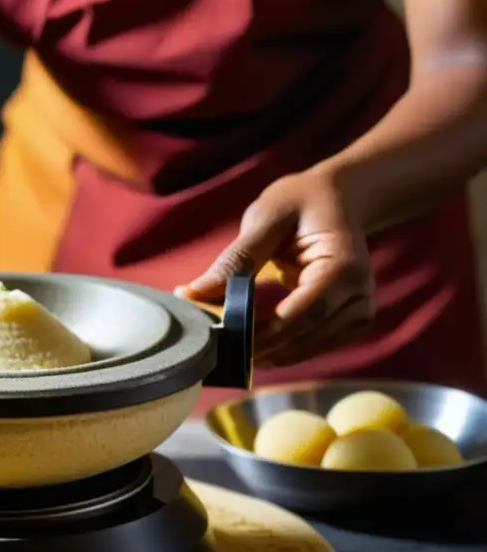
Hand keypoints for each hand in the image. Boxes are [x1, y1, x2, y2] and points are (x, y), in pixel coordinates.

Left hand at [175, 167, 375, 366]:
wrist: (337, 199)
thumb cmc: (299, 203)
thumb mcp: (265, 220)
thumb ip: (235, 259)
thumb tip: (191, 294)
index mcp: (344, 267)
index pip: (301, 314)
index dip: (261, 333)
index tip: (222, 339)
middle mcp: (359, 295)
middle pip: (302, 337)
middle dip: (257, 347)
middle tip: (214, 351)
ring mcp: (358, 313)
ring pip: (304, 349)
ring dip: (265, 353)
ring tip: (225, 348)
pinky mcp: (348, 323)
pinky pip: (308, 347)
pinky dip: (278, 349)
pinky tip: (250, 345)